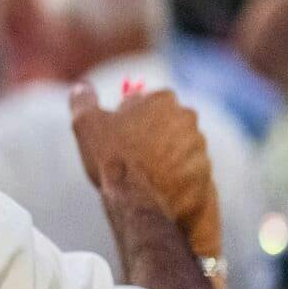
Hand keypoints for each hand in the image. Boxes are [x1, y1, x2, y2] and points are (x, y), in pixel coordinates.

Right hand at [70, 83, 221, 260]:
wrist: (142, 202)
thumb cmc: (114, 159)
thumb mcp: (86, 123)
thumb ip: (82, 100)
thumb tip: (81, 86)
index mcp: (163, 99)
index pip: (144, 103)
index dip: (127, 120)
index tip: (116, 137)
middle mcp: (188, 117)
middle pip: (162, 123)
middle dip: (148, 136)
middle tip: (127, 158)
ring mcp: (200, 146)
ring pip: (175, 148)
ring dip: (162, 158)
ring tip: (140, 177)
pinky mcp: (206, 172)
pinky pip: (186, 171)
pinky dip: (174, 178)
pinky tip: (155, 189)